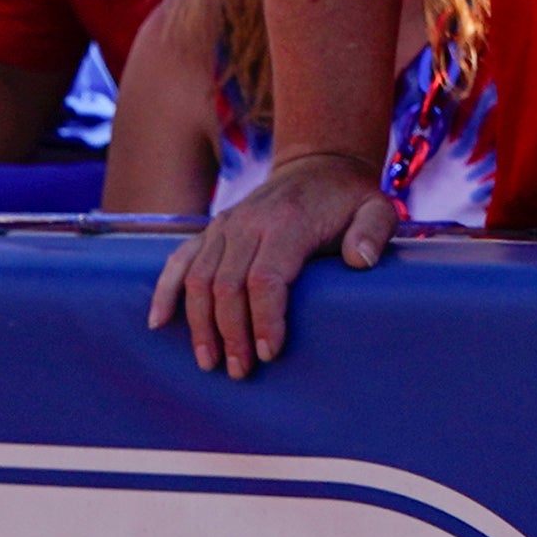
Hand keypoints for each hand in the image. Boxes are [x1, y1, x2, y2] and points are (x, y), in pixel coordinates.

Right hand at [148, 151, 396, 377]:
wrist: (320, 165)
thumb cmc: (349, 199)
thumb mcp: (377, 209)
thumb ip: (374, 232)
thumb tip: (361, 260)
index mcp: (287, 223)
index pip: (265, 279)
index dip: (263, 319)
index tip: (269, 352)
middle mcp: (248, 223)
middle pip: (226, 286)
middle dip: (230, 334)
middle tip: (240, 370)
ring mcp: (225, 225)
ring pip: (198, 280)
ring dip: (200, 325)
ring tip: (210, 362)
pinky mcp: (212, 229)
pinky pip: (180, 260)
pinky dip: (165, 291)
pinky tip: (159, 322)